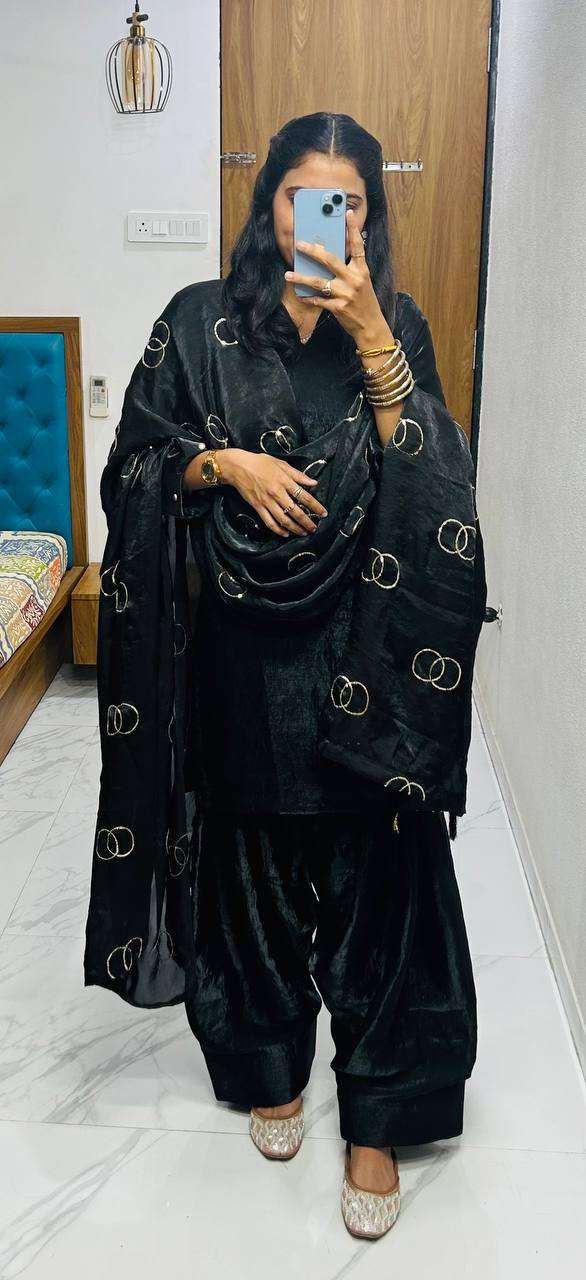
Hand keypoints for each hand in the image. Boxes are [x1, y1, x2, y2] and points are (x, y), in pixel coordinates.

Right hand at [224, 449, 328, 538]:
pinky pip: (269, 522)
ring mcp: (267, 502)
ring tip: (303, 532)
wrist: (238, 467)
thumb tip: (313, 482)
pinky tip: (285, 533)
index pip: (304, 496)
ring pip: (284, 520)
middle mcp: (277, 493)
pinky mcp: (258, 507)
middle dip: (307, 522)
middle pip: (296, 511)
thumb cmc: (260, 463)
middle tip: (314, 528)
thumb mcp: (281, 464)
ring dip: (295, 528)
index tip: (324, 513)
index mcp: (284, 481)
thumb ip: (298, 475)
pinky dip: (278, 530)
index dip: (316, 506)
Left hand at [283, 208, 388, 343]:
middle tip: (299, 244)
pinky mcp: (338, 308)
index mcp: (362, 270)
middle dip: (313, 251)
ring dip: (301, 278)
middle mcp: (354, 279)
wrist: (371, 326)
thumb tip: (329, 258)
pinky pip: (318, 301)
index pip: (357, 245)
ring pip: (319, 282)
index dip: (353, 228)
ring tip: (288, 274)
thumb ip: (349, 269)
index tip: (347, 213)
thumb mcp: (362, 282)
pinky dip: (308, 298)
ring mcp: (346, 294)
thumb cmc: (365, 302)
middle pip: (330, 260)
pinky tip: (300, 295)